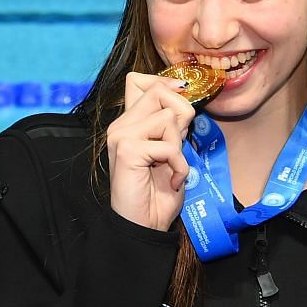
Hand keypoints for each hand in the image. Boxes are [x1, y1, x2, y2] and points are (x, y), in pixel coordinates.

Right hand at [106, 72, 195, 231]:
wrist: (144, 226)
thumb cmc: (157, 194)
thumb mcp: (171, 152)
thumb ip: (172, 126)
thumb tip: (186, 100)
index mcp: (129, 124)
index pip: (138, 80)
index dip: (164, 82)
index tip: (181, 98)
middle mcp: (121, 126)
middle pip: (159, 91)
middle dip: (182, 115)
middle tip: (180, 146)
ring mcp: (122, 136)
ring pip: (168, 117)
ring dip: (180, 146)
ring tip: (172, 168)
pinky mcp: (128, 150)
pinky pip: (169, 145)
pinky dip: (179, 166)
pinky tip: (172, 181)